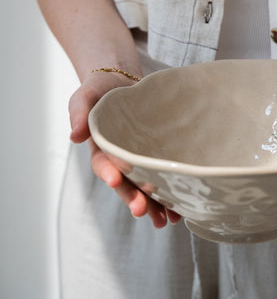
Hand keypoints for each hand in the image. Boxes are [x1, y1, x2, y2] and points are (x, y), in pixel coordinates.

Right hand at [68, 70, 180, 227]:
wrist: (121, 79)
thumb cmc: (99, 88)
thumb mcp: (84, 95)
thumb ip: (78, 112)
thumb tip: (75, 136)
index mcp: (100, 147)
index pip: (102, 163)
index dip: (107, 172)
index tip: (114, 180)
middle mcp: (118, 158)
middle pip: (125, 182)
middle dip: (132, 197)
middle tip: (141, 210)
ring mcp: (137, 157)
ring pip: (143, 186)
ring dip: (153, 204)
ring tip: (164, 220)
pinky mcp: (154, 153)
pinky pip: (160, 175)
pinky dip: (168, 193)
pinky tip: (178, 209)